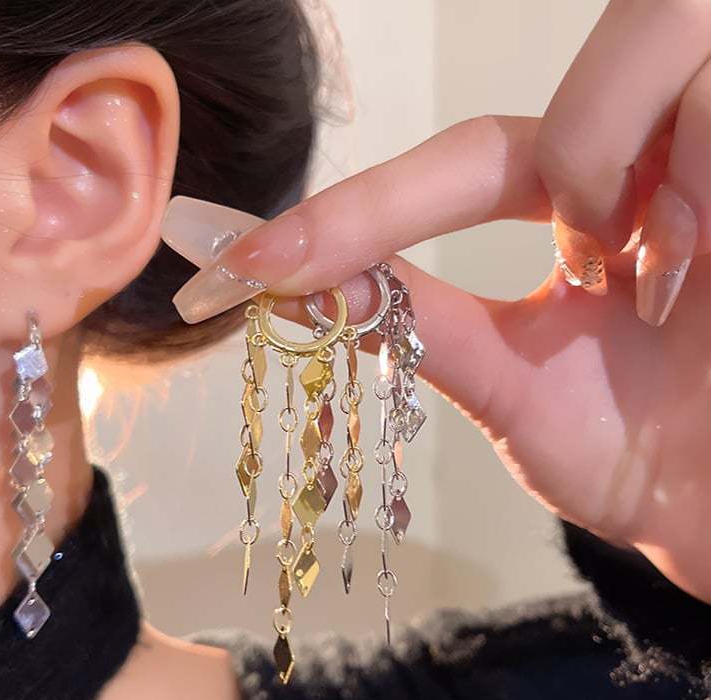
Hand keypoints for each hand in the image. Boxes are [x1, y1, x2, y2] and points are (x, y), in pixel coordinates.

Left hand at [168, 1, 710, 601]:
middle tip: (561, 250)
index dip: (350, 213)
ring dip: (611, 166)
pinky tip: (683, 282)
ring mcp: (709, 161)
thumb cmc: (629, 453)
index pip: (453, 166)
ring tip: (639, 281)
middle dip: (521, 158)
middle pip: (563, 65)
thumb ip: (416, 323)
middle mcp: (642, 165)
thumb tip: (296, 289)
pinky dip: (689, 195)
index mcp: (576, 210)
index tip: (237, 262)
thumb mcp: (506, 385)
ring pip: (658, 44)